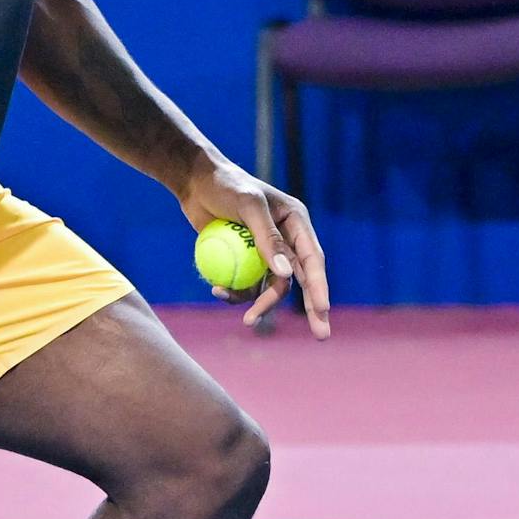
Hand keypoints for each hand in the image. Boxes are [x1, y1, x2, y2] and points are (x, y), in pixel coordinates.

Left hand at [179, 156, 329, 337]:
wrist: (195, 182)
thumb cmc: (225, 186)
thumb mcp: (248, 206)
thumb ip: (268, 239)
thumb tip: (286, 273)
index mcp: (297, 222)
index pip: (312, 260)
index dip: (320, 287)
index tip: (322, 310)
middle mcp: (286, 239)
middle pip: (300, 280)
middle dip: (312, 309)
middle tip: (322, 336)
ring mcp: (265, 252)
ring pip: (270, 287)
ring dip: (256, 302)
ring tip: (235, 307)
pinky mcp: (245, 259)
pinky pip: (247, 284)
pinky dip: (235, 292)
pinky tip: (217, 290)